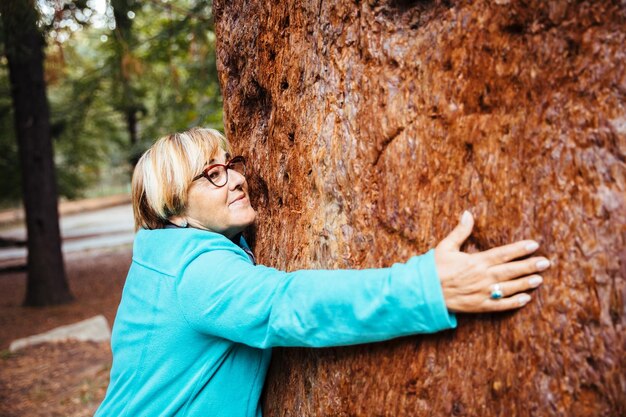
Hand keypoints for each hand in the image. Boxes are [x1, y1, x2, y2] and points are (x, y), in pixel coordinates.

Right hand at [434, 211, 549, 312]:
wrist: (424, 292)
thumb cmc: (434, 268)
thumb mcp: (445, 246)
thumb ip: (460, 231)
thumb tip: (468, 213)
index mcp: (475, 261)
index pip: (502, 253)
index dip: (519, 249)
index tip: (534, 245)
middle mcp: (482, 277)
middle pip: (510, 270)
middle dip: (529, 266)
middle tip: (545, 263)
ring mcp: (481, 292)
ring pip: (508, 288)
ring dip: (525, 283)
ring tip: (539, 279)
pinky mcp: (479, 306)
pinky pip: (500, 305)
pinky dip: (513, 303)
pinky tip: (525, 299)